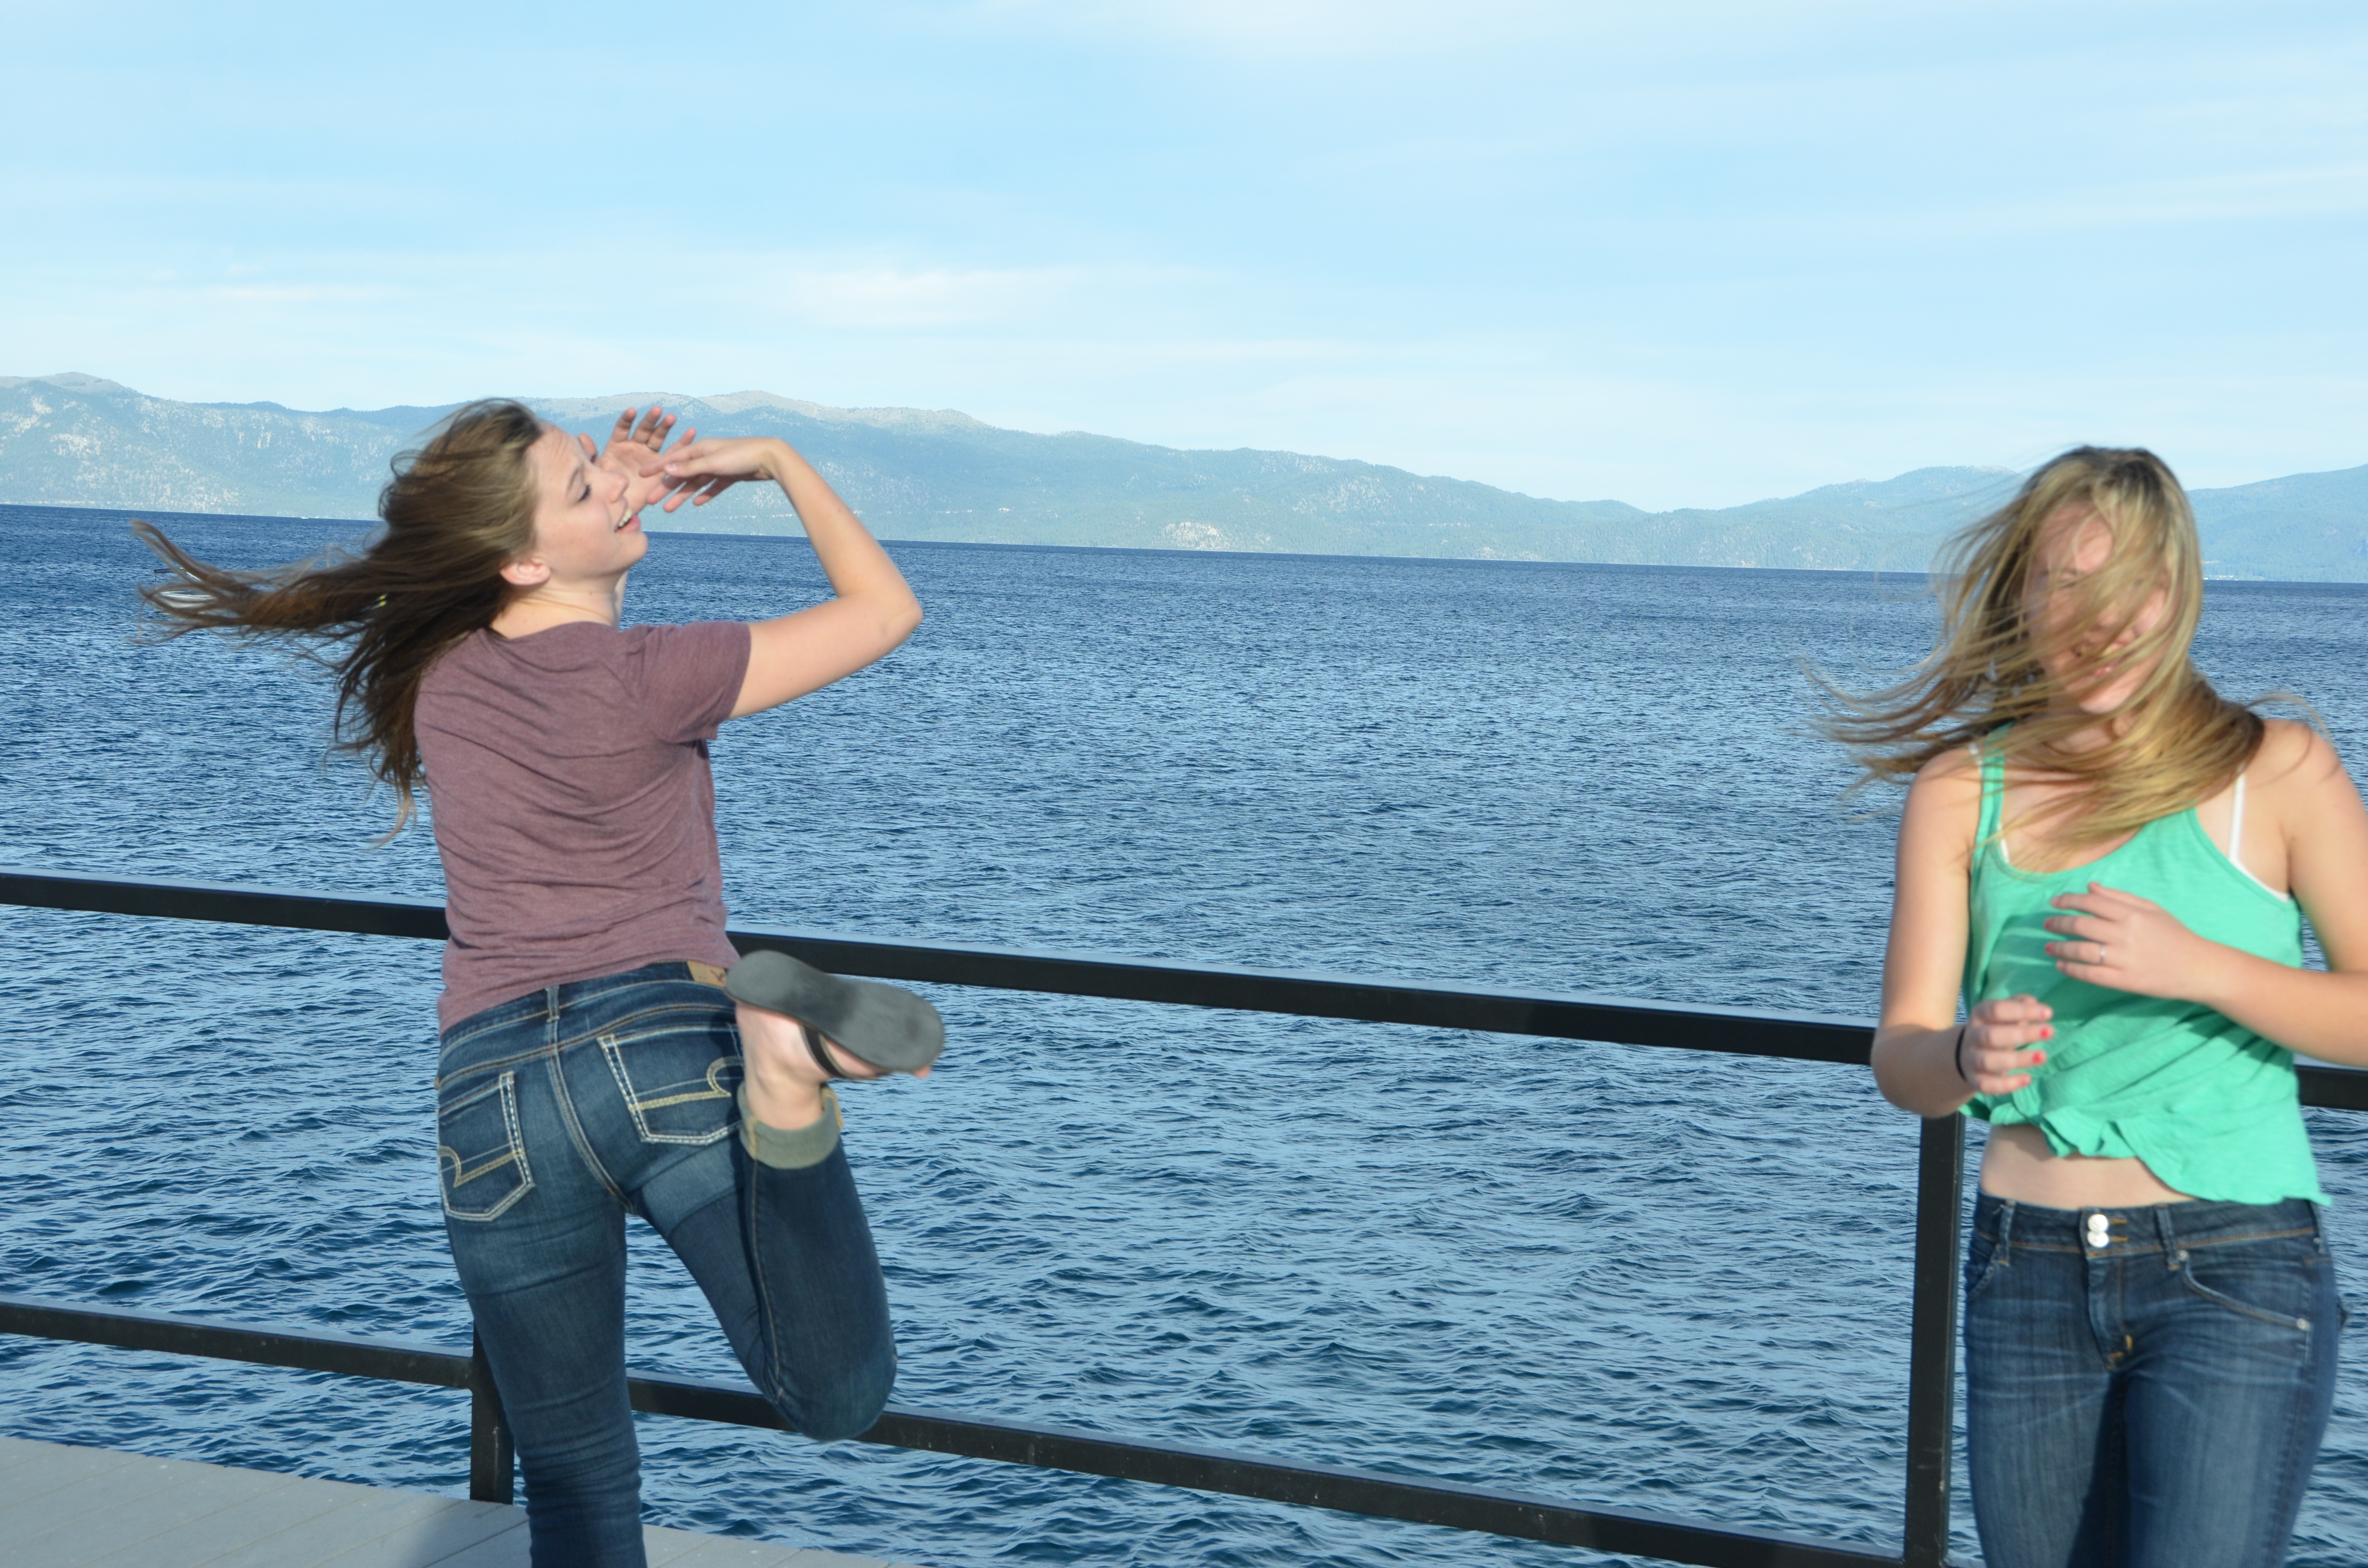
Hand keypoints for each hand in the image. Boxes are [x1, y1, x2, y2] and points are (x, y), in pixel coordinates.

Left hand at [582, 406, 692, 514]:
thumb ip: (592, 454)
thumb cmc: (607, 489)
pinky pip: (673, 452)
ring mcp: (648, 454)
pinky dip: (682, 442)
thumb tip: (582, 437)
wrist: (623, 508)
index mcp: (618, 445)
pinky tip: (690, 432)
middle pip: (643, 429)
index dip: (627, 420)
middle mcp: (634, 446)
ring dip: (665, 427)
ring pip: (658, 437)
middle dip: (650, 420)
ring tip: (671, 418)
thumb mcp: (598, 471)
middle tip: (657, 410)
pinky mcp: (662, 464)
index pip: (622, 428)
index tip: (632, 412)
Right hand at [641, 436, 788, 511]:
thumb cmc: (741, 455)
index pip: (672, 459)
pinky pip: (713, 487)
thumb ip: (690, 468)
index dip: (656, 468)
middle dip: (665, 488)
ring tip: (669, 510)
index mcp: (700, 448)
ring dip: (682, 496)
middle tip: (651, 502)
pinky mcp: (730, 476)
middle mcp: (707, 456)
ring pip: (696, 483)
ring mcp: (718, 466)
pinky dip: (705, 494)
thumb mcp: (712, 462)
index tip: (640, 475)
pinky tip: (697, 504)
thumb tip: (666, 470)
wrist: (770, 458)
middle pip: (682, 475)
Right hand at [1959, 994, 2050, 1094]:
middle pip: (1991, 1036)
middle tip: (2050, 1032)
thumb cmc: (1995, 1029)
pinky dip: (2007, 1084)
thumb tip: (2033, 1003)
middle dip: (2022, 1034)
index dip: (2021, 1011)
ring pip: (1989, 1061)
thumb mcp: (2004, 1015)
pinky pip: (1987, 1085)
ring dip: (2018, 1059)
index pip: (1996, 1010)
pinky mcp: (1975, 1080)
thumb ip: (2018, 1006)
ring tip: (2043, 1056)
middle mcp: (1972, 1037)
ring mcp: (1971, 1060)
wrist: (1966, 1054)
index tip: (2049, 1013)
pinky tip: (2027, 1079)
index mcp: (1980, 1016)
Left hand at [2043, 882, 2212, 998]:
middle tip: (2047, 924)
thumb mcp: (2151, 909)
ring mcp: (2125, 959)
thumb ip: (2119, 897)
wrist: (2198, 968)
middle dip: (2058, 924)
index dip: (2068, 901)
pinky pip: (2090, 975)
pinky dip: (2071, 969)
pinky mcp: (2125, 980)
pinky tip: (2061, 966)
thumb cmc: (2174, 935)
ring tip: (2049, 947)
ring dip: (2060, 948)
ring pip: (2081, 951)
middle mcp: (2126, 934)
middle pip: (2081, 926)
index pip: (2091, 902)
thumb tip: (2090, 887)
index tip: (2054, 903)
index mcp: (2132, 914)